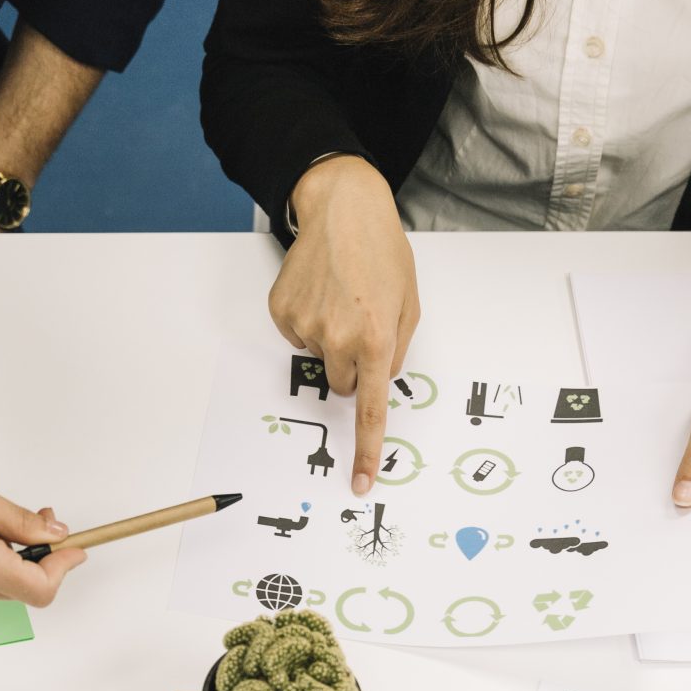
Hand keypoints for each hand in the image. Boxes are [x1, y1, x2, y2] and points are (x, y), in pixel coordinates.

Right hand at [269, 157, 417, 496]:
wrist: (342, 209)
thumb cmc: (381, 252)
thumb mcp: (408, 303)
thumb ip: (397, 349)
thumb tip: (379, 379)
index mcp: (377, 339)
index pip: (371, 409)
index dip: (365, 450)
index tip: (360, 481)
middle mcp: (339, 339)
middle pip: (342, 385)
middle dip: (352, 366)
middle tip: (359, 325)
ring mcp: (306, 327)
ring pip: (320, 360)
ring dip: (330, 340)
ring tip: (339, 298)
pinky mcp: (282, 314)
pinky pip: (297, 338)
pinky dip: (309, 322)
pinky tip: (319, 292)